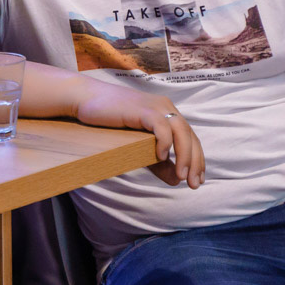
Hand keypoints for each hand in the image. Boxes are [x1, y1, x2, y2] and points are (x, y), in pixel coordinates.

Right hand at [74, 79, 204, 188]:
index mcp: (168, 114)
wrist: (86, 100)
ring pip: (181, 131)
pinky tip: (162, 156)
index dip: (198, 160)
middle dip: (195, 162)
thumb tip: (177, 181)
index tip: (197, 181)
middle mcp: (166, 108)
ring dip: (184, 155)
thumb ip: (158, 162)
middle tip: (194, 184)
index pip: (191, 138)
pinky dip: (165, 142)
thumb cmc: (111, 121)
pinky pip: (161, 125)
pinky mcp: (143, 109)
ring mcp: (156, 107)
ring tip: (181, 175)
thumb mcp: (140, 146)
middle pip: (190, 136)